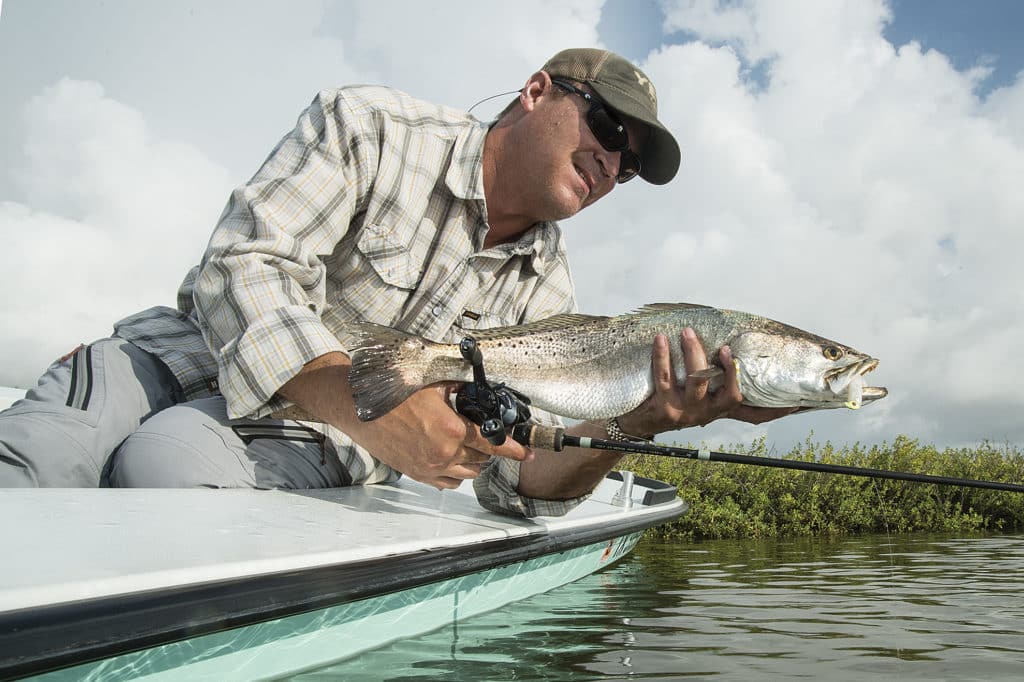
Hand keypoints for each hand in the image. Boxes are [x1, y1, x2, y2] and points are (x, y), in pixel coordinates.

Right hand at [347, 382, 532, 489]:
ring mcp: (430, 467)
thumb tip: (478, 387)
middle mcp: (444, 453)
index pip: (493, 443)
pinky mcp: (417, 474)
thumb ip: (460, 388)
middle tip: (482, 433)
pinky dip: (454, 474)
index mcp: (452, 429)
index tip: (528, 453)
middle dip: (487, 447)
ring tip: (465, 444)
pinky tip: (450, 458)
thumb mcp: (432, 384)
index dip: (514, 449)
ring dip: (472, 461)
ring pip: (467, 474)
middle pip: (482, 459)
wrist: (358, 409)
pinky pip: (447, 483)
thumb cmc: (392, 394)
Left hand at [616, 328, 795, 436]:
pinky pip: (664, 377)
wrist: (637, 423)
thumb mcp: (695, 397)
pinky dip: (663, 355)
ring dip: (693, 353)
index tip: (793, 403)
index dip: (773, 411)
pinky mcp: (663, 408)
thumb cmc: (669, 400)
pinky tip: (661, 340)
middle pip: (727, 393)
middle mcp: (705, 413)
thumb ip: (713, 383)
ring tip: (687, 332)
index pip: (751, 413)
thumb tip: (730, 349)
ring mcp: (685, 412)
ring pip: (697, 381)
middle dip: (728, 367)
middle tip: (724, 345)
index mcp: (717, 409)